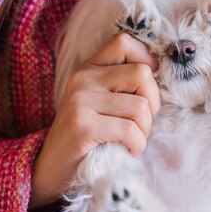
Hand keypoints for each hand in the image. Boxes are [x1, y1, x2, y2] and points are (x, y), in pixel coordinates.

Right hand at [30, 34, 160, 207]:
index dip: (146, 60)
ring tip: (134, 140)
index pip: (124, 43)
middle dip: (153, 102)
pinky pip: (130, 130)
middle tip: (142, 122)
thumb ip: (122, 84)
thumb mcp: (101, 102)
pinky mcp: (83, 126)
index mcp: (89, 68)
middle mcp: (83, 79)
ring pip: (140, 105)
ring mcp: (80, 101)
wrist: (51, 169)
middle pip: (141, 73)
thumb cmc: (87, 137)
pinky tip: (129, 151)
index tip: (147, 87)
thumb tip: (159, 73)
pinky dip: (138, 145)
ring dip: (145, 129)